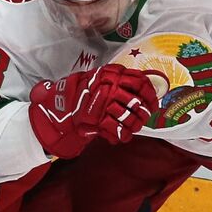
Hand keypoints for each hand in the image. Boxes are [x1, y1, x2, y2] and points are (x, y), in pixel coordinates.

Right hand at [29, 63, 156, 156]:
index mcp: (111, 74)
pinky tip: (121, 136)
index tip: (153, 102)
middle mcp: (109, 87)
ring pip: (128, 117)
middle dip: (143, 113)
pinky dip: (121, 135)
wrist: (59, 107)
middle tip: (144, 117)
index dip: (150, 93)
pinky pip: (117, 129)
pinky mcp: (98, 120)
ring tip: (132, 128)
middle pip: (136, 101)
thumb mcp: (98, 78)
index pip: (139, 81)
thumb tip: (142, 86)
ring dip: (133, 125)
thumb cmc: (80, 93)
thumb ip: (116, 80)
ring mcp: (103, 104)